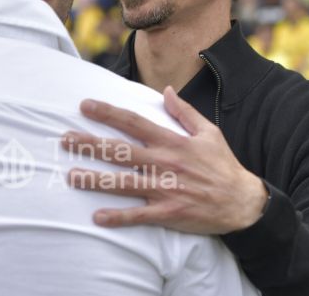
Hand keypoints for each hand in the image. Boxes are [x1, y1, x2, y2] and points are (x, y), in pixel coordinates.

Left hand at [62, 86, 267, 234]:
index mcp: (172, 142)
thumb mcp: (208, 132)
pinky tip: (97, 217)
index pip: (133, 123)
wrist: (243, 202)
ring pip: (123, 183)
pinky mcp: (169, 212)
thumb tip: (166, 90)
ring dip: (95, 179)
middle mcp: (164, 163)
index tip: (85, 106)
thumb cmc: (224, 166)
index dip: (108, 113)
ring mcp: (165, 189)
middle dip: (91, 144)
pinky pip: (139, 215)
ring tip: (71, 176)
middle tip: (65, 140)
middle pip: (120, 151)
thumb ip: (184, 112)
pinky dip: (118, 217)